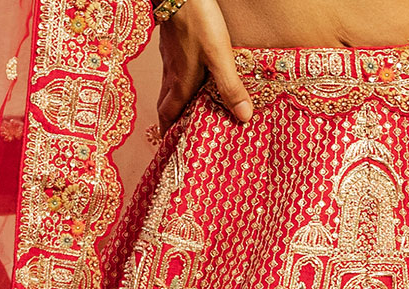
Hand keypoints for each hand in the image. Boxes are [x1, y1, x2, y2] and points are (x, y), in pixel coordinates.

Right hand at [158, 0, 253, 134]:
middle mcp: (171, 74)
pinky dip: (178, 82)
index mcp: (180, 84)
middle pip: (165, 105)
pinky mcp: (172, 42)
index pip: (168, 116)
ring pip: (167, 87)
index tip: (169, 147)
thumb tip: (244, 117)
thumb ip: (230, 87)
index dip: (168, 133)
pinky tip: (189, 77)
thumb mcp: (219, 57)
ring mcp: (169, 57)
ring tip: (186, 111)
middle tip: (177, 134)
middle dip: (169, 122)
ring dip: (174, 102)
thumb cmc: (198, 21)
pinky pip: (172, 70)